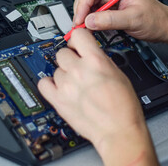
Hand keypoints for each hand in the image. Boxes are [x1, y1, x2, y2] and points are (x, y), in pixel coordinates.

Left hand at [38, 29, 157, 164]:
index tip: (77, 42)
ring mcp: (66, 86)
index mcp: (96, 61)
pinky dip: (49, 84)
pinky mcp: (58, 101)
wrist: (118, 131)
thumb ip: (100, 60)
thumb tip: (89, 53)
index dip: (78, 38)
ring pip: (56, 69)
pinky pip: (43, 84)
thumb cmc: (124, 106)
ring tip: (75, 85)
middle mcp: (78, 71)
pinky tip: (58, 88)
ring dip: (63, 74)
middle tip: (78, 67)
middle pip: (62, 53)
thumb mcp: (118, 73)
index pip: (78, 35)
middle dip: (71, 58)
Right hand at [73, 0, 167, 41]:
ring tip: (84, 29)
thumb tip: (89, 21)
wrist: (165, 27)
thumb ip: (110, 19)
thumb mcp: (133, 19)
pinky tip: (91, 28)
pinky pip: (96, 12)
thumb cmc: (156, 19)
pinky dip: (91, 20)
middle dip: (81, 10)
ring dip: (85, 16)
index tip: (80, 20)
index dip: (82, 5)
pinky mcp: (112, 8)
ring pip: (90, 4)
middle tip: (79, 26)